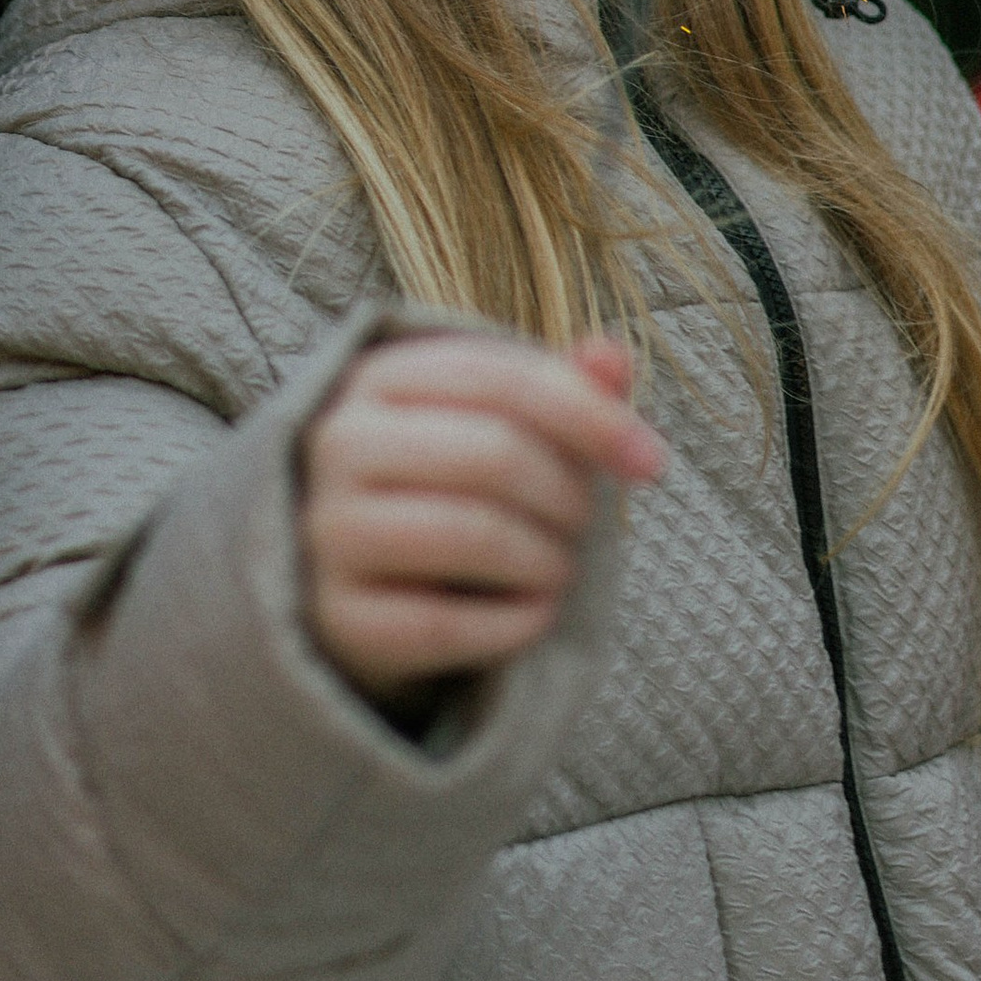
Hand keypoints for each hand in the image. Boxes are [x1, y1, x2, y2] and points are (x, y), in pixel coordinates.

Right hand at [299, 329, 664, 714]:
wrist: (354, 583)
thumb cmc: (444, 489)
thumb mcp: (495, 425)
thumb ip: (559, 388)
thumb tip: (611, 358)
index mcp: (377, 378)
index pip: (500, 376)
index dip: (591, 417)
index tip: (651, 462)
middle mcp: (339, 444)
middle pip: (492, 455)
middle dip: (567, 494)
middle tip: (584, 521)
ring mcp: (329, 531)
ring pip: (470, 535)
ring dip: (548, 558)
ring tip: (560, 565)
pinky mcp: (338, 616)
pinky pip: (447, 622)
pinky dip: (516, 621)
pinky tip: (533, 612)